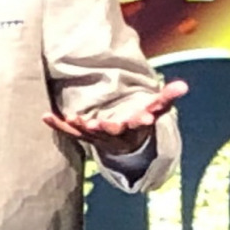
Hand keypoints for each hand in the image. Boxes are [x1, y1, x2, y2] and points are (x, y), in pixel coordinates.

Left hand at [44, 79, 186, 155]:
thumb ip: (168, 97)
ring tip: (75, 120)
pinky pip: (69, 132)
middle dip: (108, 127)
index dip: (142, 120)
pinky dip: (57, 125)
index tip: (145, 118)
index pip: (140, 123)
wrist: (125, 143)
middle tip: (101, 123)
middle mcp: (116, 134)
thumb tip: (184, 86)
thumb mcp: (156, 109)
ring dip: (82, 127)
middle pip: (113, 131)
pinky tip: (45, 116)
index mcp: (135, 126)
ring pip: (89, 134)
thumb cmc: (140, 119)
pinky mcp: (83, 135)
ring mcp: (98, 137)